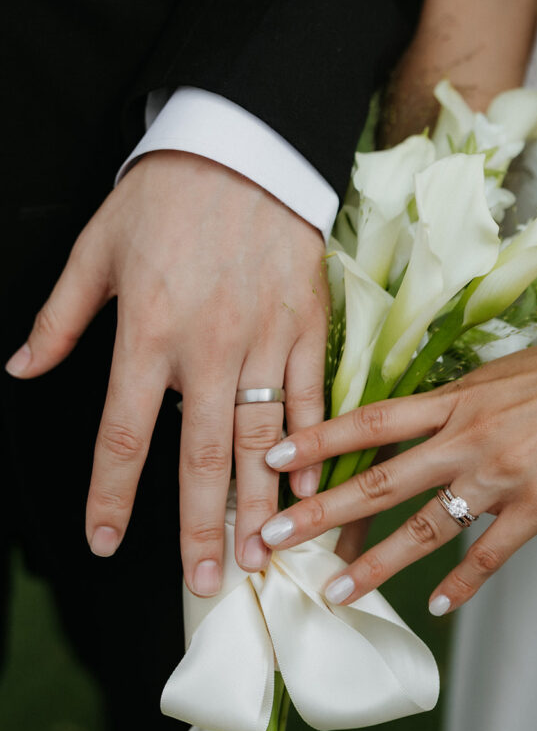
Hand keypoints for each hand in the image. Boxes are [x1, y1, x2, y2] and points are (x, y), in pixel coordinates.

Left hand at [5, 150, 328, 594]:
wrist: (244, 147)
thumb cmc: (164, 197)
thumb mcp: (94, 249)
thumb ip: (59, 318)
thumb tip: (20, 370)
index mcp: (146, 333)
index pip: (124, 435)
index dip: (112, 496)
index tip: (106, 542)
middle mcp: (207, 348)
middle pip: (201, 456)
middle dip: (200, 527)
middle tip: (205, 584)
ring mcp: (263, 340)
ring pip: (262, 439)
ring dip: (260, 505)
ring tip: (261, 557)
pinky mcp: (305, 326)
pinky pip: (312, 399)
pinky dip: (313, 449)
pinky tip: (310, 492)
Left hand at [260, 299, 536, 613]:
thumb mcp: (499, 374)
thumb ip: (453, 402)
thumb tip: (415, 421)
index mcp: (455, 398)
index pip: (369, 420)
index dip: (316, 439)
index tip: (272, 458)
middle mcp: (467, 437)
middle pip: (379, 480)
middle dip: (319, 513)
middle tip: (271, 538)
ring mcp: (501, 475)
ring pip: (425, 528)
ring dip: (376, 565)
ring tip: (335, 592)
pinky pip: (491, 554)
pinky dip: (464, 583)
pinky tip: (439, 605)